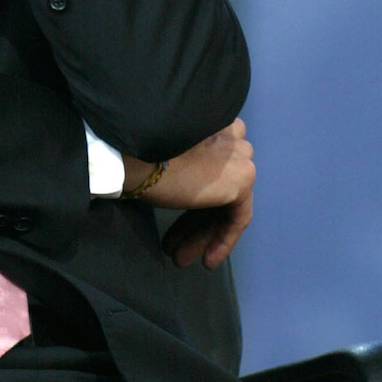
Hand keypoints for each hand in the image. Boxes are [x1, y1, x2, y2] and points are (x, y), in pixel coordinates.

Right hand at [122, 119, 254, 268]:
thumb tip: (184, 188)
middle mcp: (233, 135)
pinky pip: (238, 217)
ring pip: (226, 204)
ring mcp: (241, 157)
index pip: (210, 168)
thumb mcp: (164, 154)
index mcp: (214, 121)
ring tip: (180, 258)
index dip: (192, 200)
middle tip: (175, 246)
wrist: (138, 154)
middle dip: (195, 222)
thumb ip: (184, 164)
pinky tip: (208, 259)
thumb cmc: (139, 153)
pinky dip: (223, 240)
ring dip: (202, 234)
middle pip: (219, 188)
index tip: (174, 224)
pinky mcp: (243, 179)